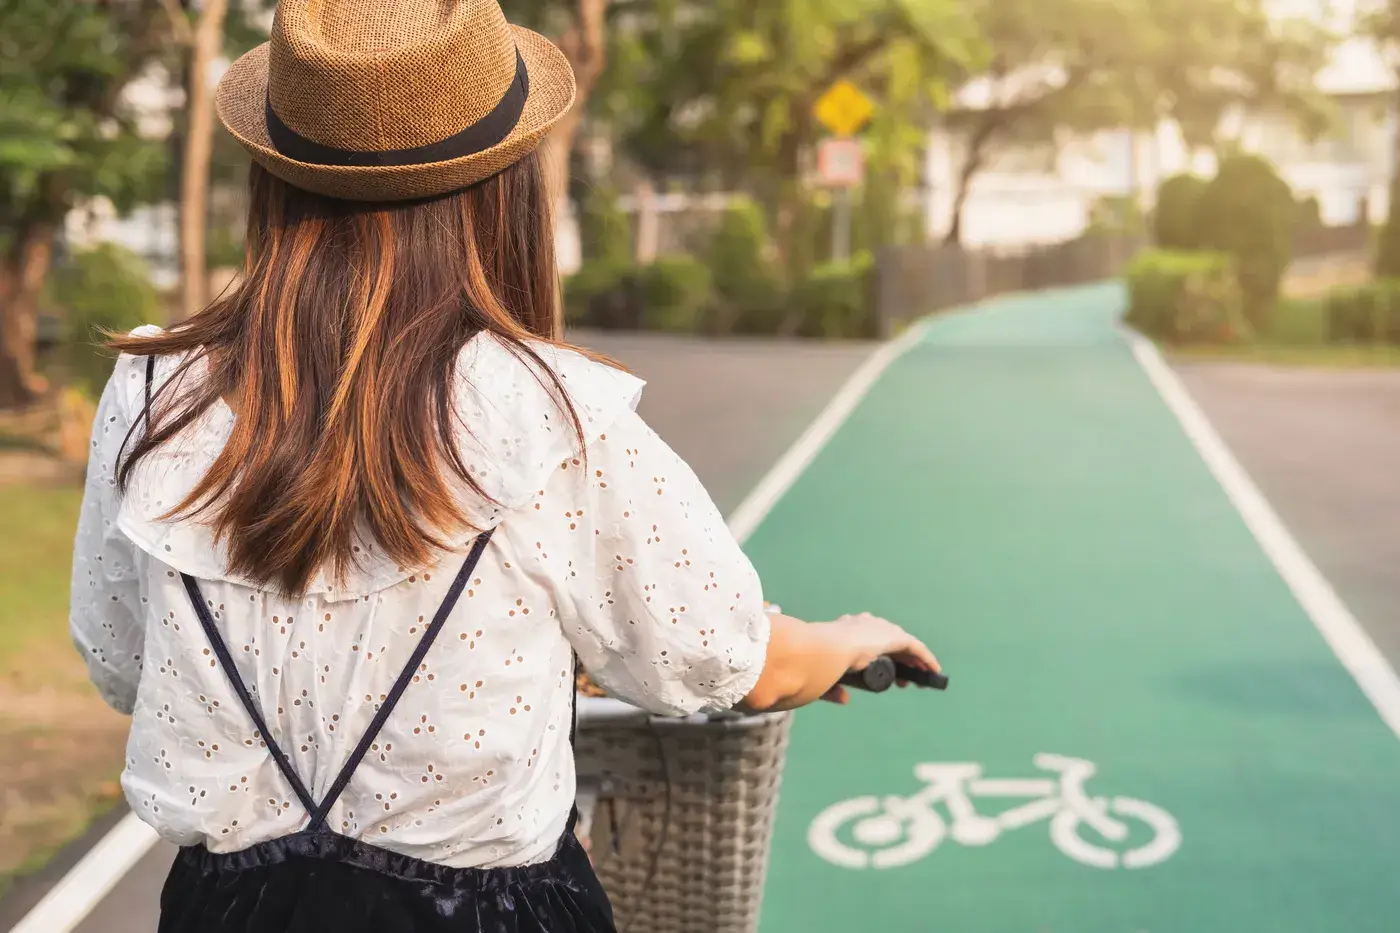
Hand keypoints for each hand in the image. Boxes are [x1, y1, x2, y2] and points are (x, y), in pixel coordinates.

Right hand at [819, 613, 939, 704]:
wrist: (825, 652)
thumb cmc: (815, 663)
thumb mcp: (824, 677)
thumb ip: (832, 689)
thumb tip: (845, 698)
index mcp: (845, 629)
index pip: (869, 641)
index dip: (879, 658)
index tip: (883, 675)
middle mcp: (866, 624)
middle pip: (889, 642)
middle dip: (899, 661)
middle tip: (903, 681)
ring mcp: (881, 629)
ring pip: (904, 645)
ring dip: (914, 661)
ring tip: (922, 677)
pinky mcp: (895, 637)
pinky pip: (916, 648)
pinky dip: (925, 659)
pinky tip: (933, 671)